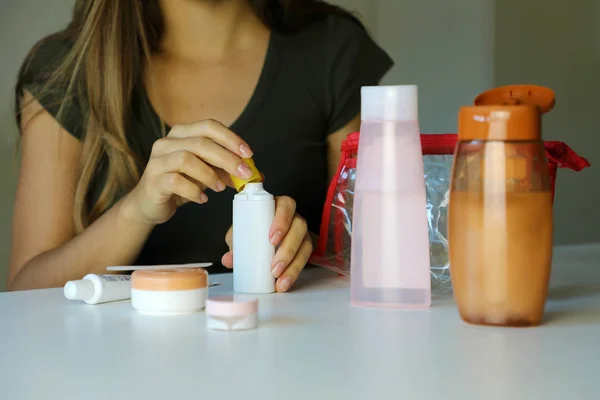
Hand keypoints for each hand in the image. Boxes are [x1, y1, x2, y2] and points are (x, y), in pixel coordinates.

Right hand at [122, 119, 253, 225]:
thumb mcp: (206, 174)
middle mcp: (167, 142)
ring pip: (187, 159)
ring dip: (209, 175)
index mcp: (181, 134)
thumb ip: (226, 170)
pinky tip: (202, 199)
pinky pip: (176, 181)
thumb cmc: (180, 184)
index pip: (209, 126)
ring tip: (220, 188)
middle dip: (227, 158)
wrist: (150, 204)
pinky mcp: (153, 180)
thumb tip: (255, 173)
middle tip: (244, 174)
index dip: (231, 138)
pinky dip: (194, 191)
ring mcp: (157, 160)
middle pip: (201, 142)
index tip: (248, 154)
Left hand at [222, 196, 312, 291]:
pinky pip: (305, 260)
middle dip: (288, 249)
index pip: (286, 206)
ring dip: (293, 265)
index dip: (282, 221)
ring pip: (305, 246)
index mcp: (278, 207)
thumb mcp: (241, 233)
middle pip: (299, 228)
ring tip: (279, 280)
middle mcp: (294, 218)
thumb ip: (235, 243)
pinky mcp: (304, 249)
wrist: (258, 239)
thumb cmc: (252, 229)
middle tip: (274, 267)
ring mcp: (301, 233)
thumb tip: (228, 259)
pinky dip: (294, 273)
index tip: (272, 239)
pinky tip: (284, 283)